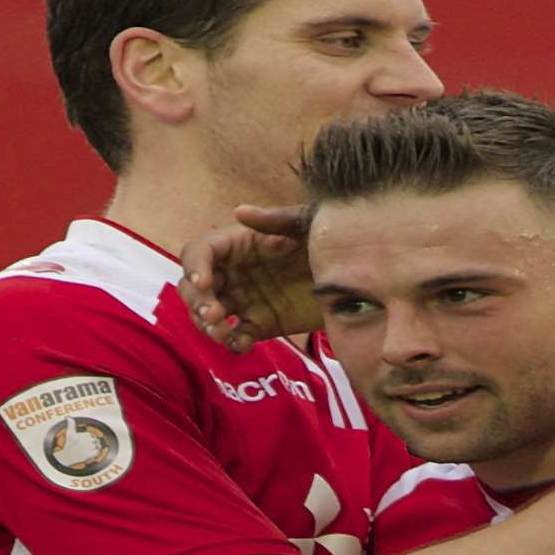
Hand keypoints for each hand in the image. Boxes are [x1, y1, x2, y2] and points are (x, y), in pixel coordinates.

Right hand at [178, 204, 321, 353]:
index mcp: (239, 245)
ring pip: (210, 315)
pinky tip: (242, 344)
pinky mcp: (261, 324)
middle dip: (197, 302)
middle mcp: (235, 272)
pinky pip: (238, 336)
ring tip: (222, 333)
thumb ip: (277, 220)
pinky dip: (234, 343)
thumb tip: (240, 211)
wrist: (359, 277)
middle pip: (196, 287)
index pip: (201, 253)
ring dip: (208, 326)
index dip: (195, 267)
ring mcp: (246, 300)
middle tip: (214, 315)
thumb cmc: (330, 240)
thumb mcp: (308, 224)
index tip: (204, 283)